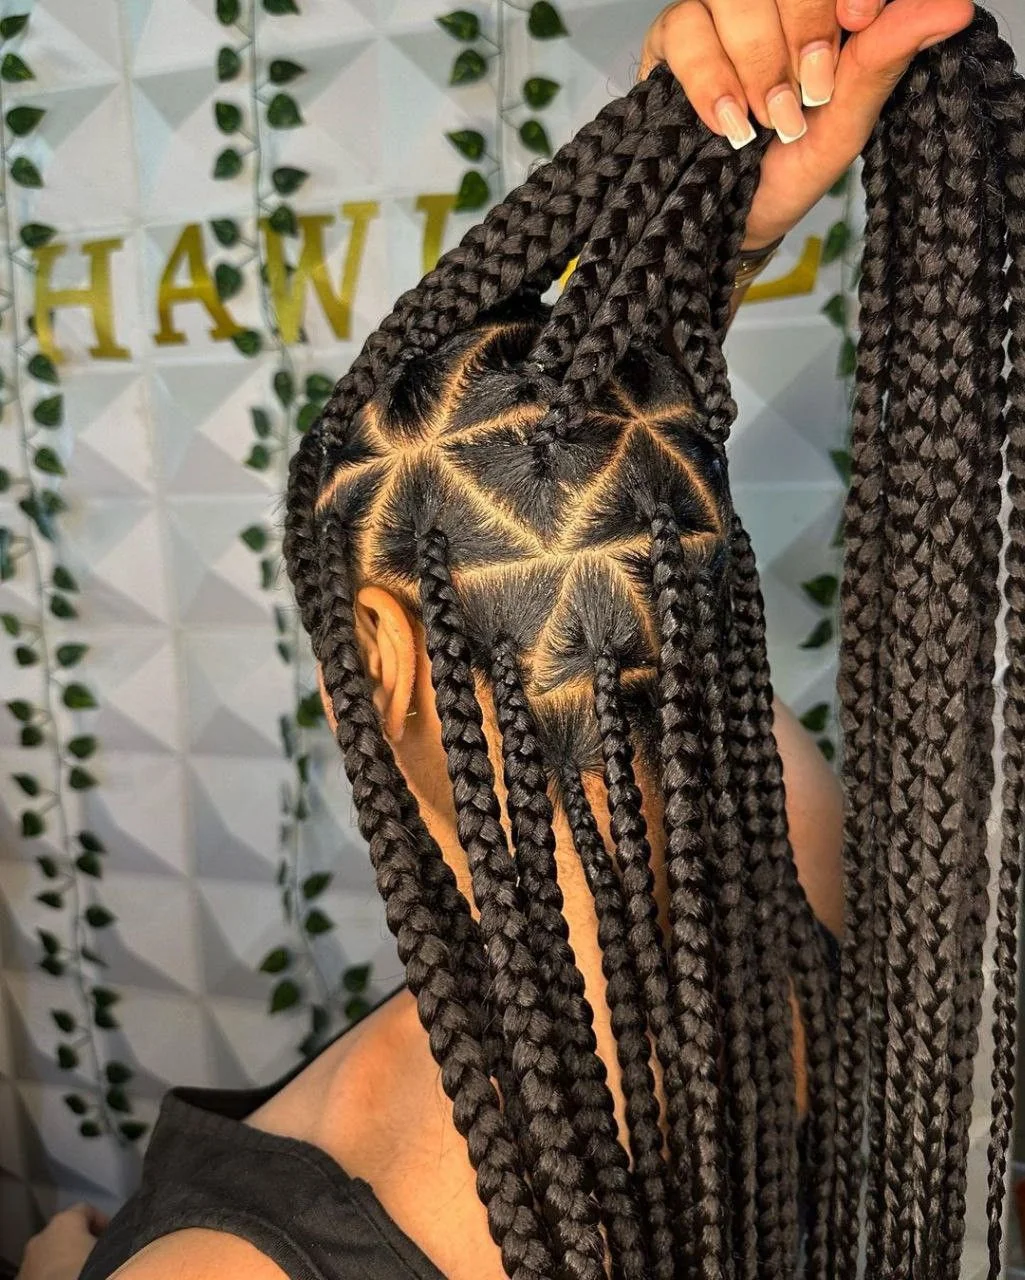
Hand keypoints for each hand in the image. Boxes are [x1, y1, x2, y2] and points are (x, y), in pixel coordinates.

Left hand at [16, 1203, 108, 1279]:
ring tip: (78, 1273)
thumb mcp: (109, 1249)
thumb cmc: (88, 1269)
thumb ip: (109, 1240)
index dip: (102, 1222)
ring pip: (48, 1255)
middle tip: (95, 1257)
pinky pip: (39, 1274)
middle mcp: (41, 1236)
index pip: (86, 1210)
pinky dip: (50, 1277)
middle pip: (63, 1233)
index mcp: (64, 1221)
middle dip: (77, 1243)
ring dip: (61, 1261)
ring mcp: (27, 1261)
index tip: (113, 1236)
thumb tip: (112, 1242)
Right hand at [640, 0, 974, 248]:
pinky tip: (728, 120)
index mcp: (824, 6)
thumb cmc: (791, 170)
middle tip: (810, 94)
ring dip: (758, 61)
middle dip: (804, 28)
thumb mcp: (846, 125)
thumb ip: (886, 59)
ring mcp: (719, 12)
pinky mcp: (673, 37)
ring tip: (768, 119)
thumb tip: (954, 6)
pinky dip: (710, 77)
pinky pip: (687, 29)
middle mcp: (771, 1)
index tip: (859, 19)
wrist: (731, 220)